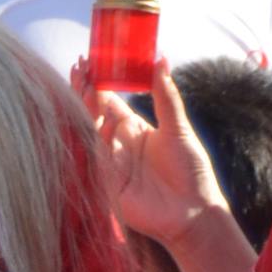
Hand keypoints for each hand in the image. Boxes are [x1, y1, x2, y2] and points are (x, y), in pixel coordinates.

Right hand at [73, 57, 223, 252]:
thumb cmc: (191, 171)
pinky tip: (94, 116)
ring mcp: (111, 163)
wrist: (192, 211)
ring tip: (82, 82)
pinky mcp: (107, 182)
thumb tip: (160, 59)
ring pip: (91, 131)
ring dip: (86, 107)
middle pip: (95, 113)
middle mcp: (119, 144)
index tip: (91, 62)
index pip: (111, 101)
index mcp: (135, 129)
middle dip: (85, 91)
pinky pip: (96, 156)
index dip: (99, 83)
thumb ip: (166, 96)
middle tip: (79, 67)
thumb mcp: (178, 128)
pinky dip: (94, 137)